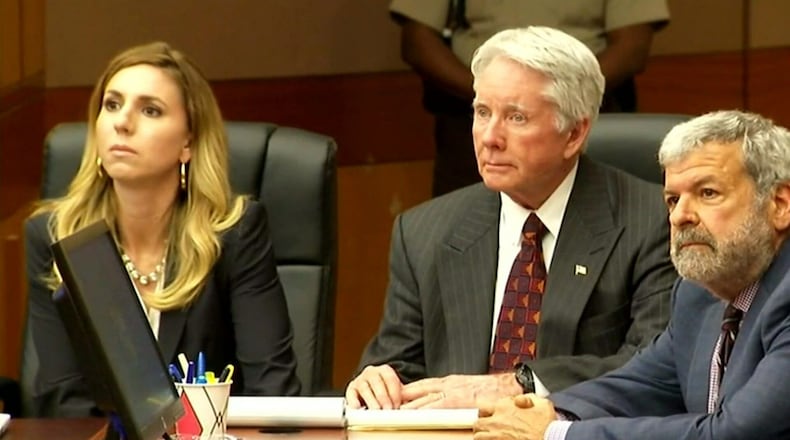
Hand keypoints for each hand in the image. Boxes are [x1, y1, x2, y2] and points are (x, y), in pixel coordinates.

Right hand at [345, 364, 403, 408]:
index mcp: (385, 370)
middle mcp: (371, 372)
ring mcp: (360, 380)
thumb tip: (411, 406)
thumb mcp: (397, 392)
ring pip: (364, 388)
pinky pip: (350, 393)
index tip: (397, 404)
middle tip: (388, 409)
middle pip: (377, 382)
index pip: (390, 378)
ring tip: (376, 411)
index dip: (394, 392)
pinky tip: (357, 408)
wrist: (373, 392)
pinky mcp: (351, 389)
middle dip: (383, 397)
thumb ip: (403, 396)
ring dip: (371, 400)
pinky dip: (353, 400)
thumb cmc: (388, 394)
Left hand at [400, 373, 521, 408]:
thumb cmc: (492, 390)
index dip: (405, 392)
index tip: (392, 398)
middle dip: (401, 399)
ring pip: (423, 399)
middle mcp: (447, 384)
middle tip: (386, 407)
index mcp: (448, 382)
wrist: (510, 385)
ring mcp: (452, 391)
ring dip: (408, 407)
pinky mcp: (459, 399)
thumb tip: (441, 404)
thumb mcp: (467, 389)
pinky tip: (414, 416)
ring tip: (393, 414)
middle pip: (417, 391)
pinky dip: (424, 410)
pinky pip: (437, 405)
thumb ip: (452, 395)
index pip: (420, 386)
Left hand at [473, 394, 555, 439]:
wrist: (550, 439)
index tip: (496, 417)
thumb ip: (529, 398)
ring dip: (482, 436)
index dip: (490, 413)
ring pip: (478, 436)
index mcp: (505, 407)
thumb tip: (521, 399)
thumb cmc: (547, 426)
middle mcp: (496, 420)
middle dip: (482, 426)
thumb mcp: (542, 404)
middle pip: (478, 422)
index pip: (485, 407)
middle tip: (489, 429)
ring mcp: (495, 435)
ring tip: (490, 438)